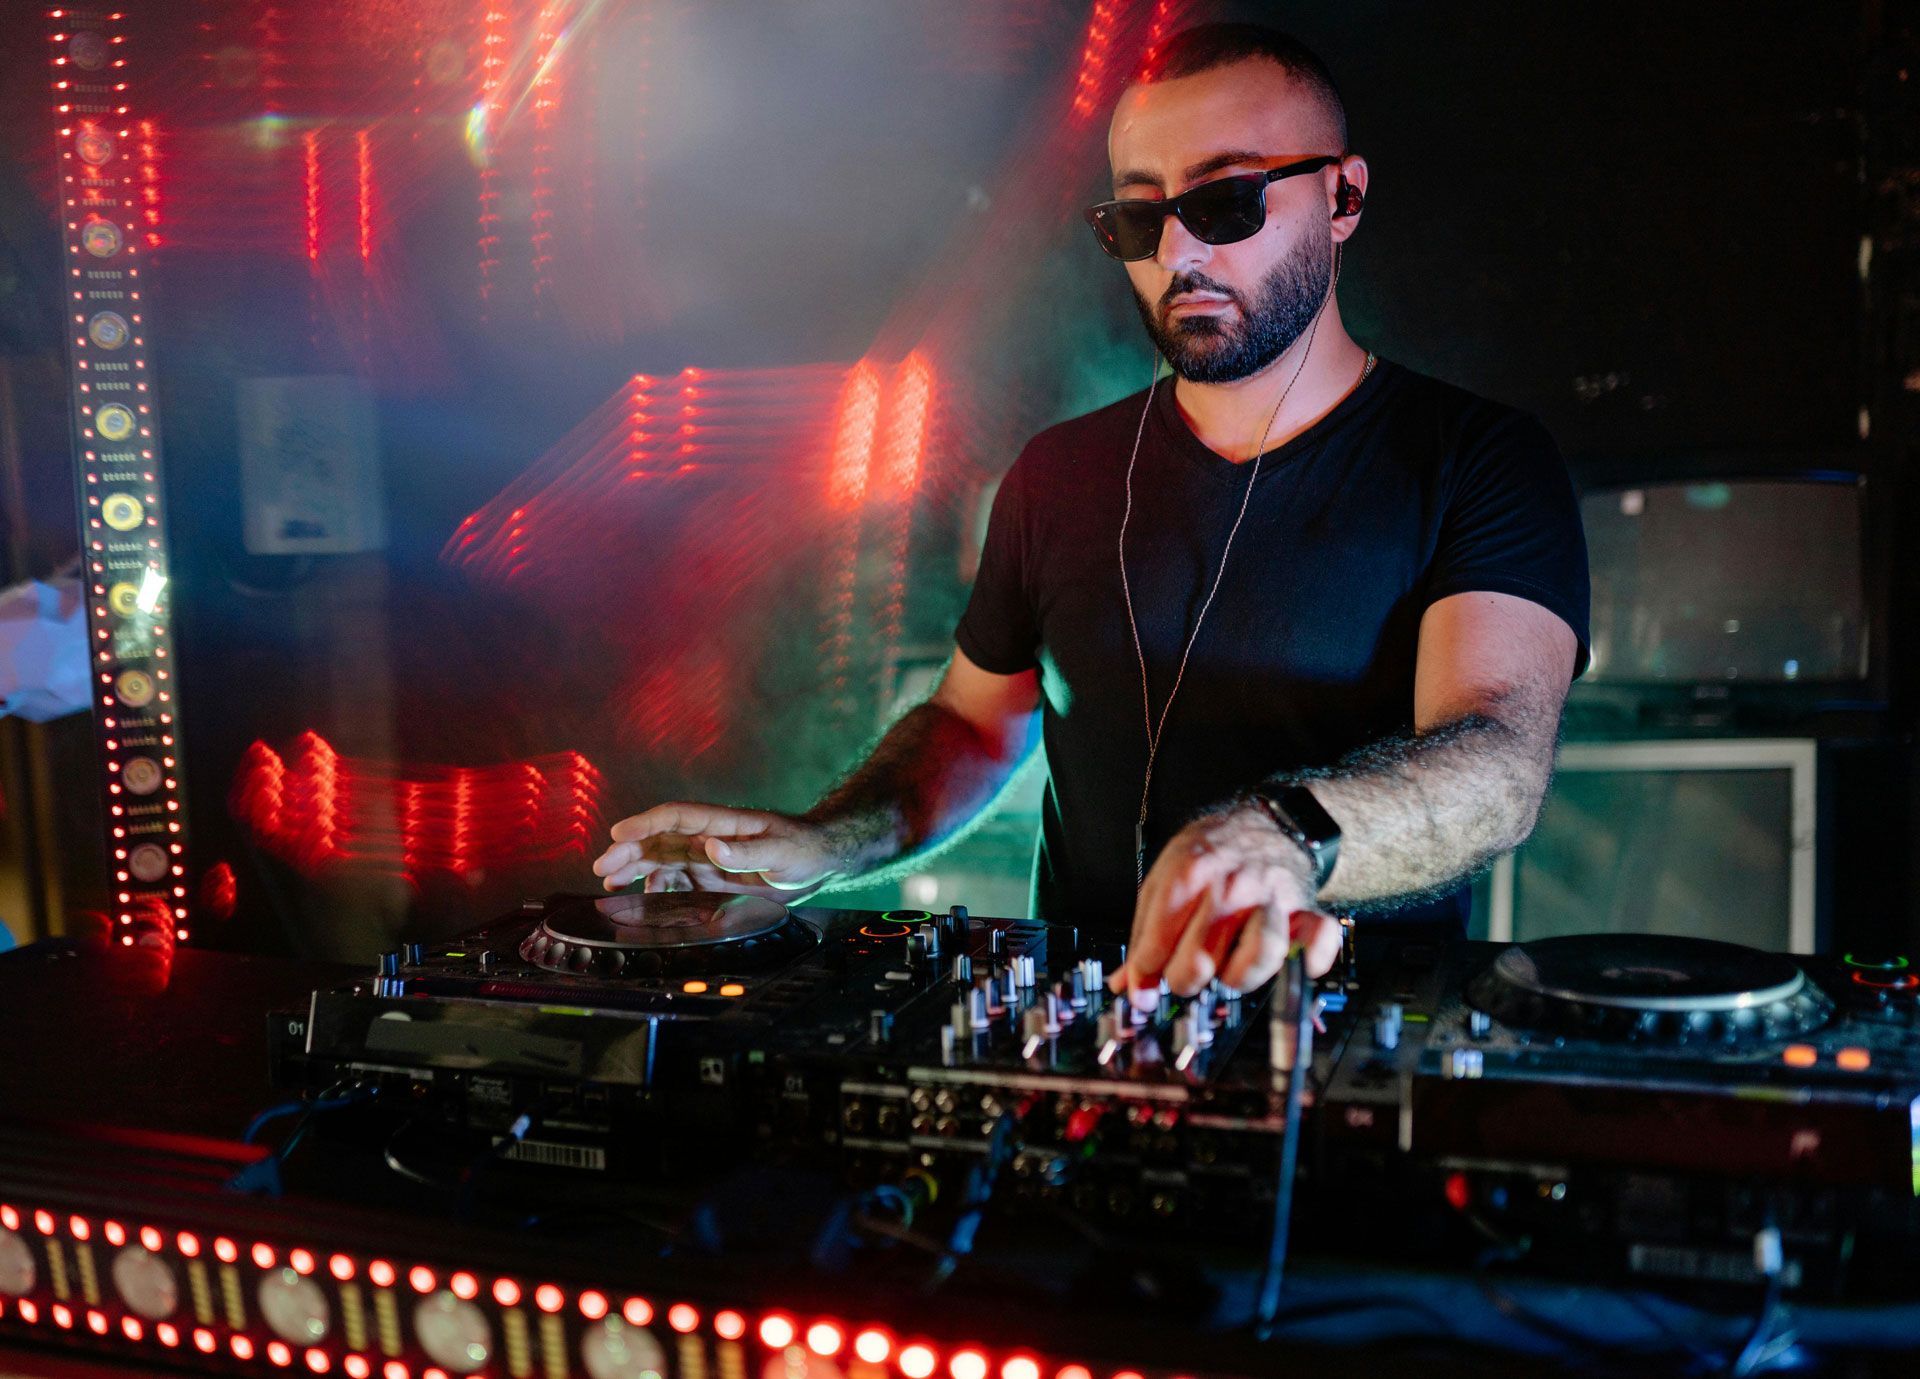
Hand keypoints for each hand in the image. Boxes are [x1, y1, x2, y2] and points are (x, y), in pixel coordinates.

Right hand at [591, 802, 840, 901]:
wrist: (819, 863)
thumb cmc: (803, 849)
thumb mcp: (781, 851)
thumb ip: (747, 852)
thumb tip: (711, 848)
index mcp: (722, 823)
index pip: (675, 817)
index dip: (645, 823)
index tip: (620, 833)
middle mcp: (707, 838)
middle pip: (659, 840)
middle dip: (629, 851)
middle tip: (603, 868)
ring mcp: (706, 859)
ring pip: (661, 861)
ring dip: (635, 871)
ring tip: (611, 885)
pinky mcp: (709, 879)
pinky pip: (676, 883)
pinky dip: (656, 890)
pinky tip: (641, 902)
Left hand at [1110, 805, 1342, 1003]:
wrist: (1267, 824)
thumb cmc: (1212, 854)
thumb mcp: (1166, 878)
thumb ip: (1145, 933)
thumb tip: (1126, 986)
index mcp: (1188, 875)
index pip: (1157, 945)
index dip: (1147, 974)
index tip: (1145, 987)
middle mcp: (1230, 888)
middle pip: (1200, 961)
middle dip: (1186, 979)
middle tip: (1186, 974)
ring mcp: (1269, 900)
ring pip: (1257, 957)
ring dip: (1239, 976)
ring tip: (1228, 971)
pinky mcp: (1304, 911)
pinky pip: (1316, 941)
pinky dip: (1309, 959)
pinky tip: (1295, 966)